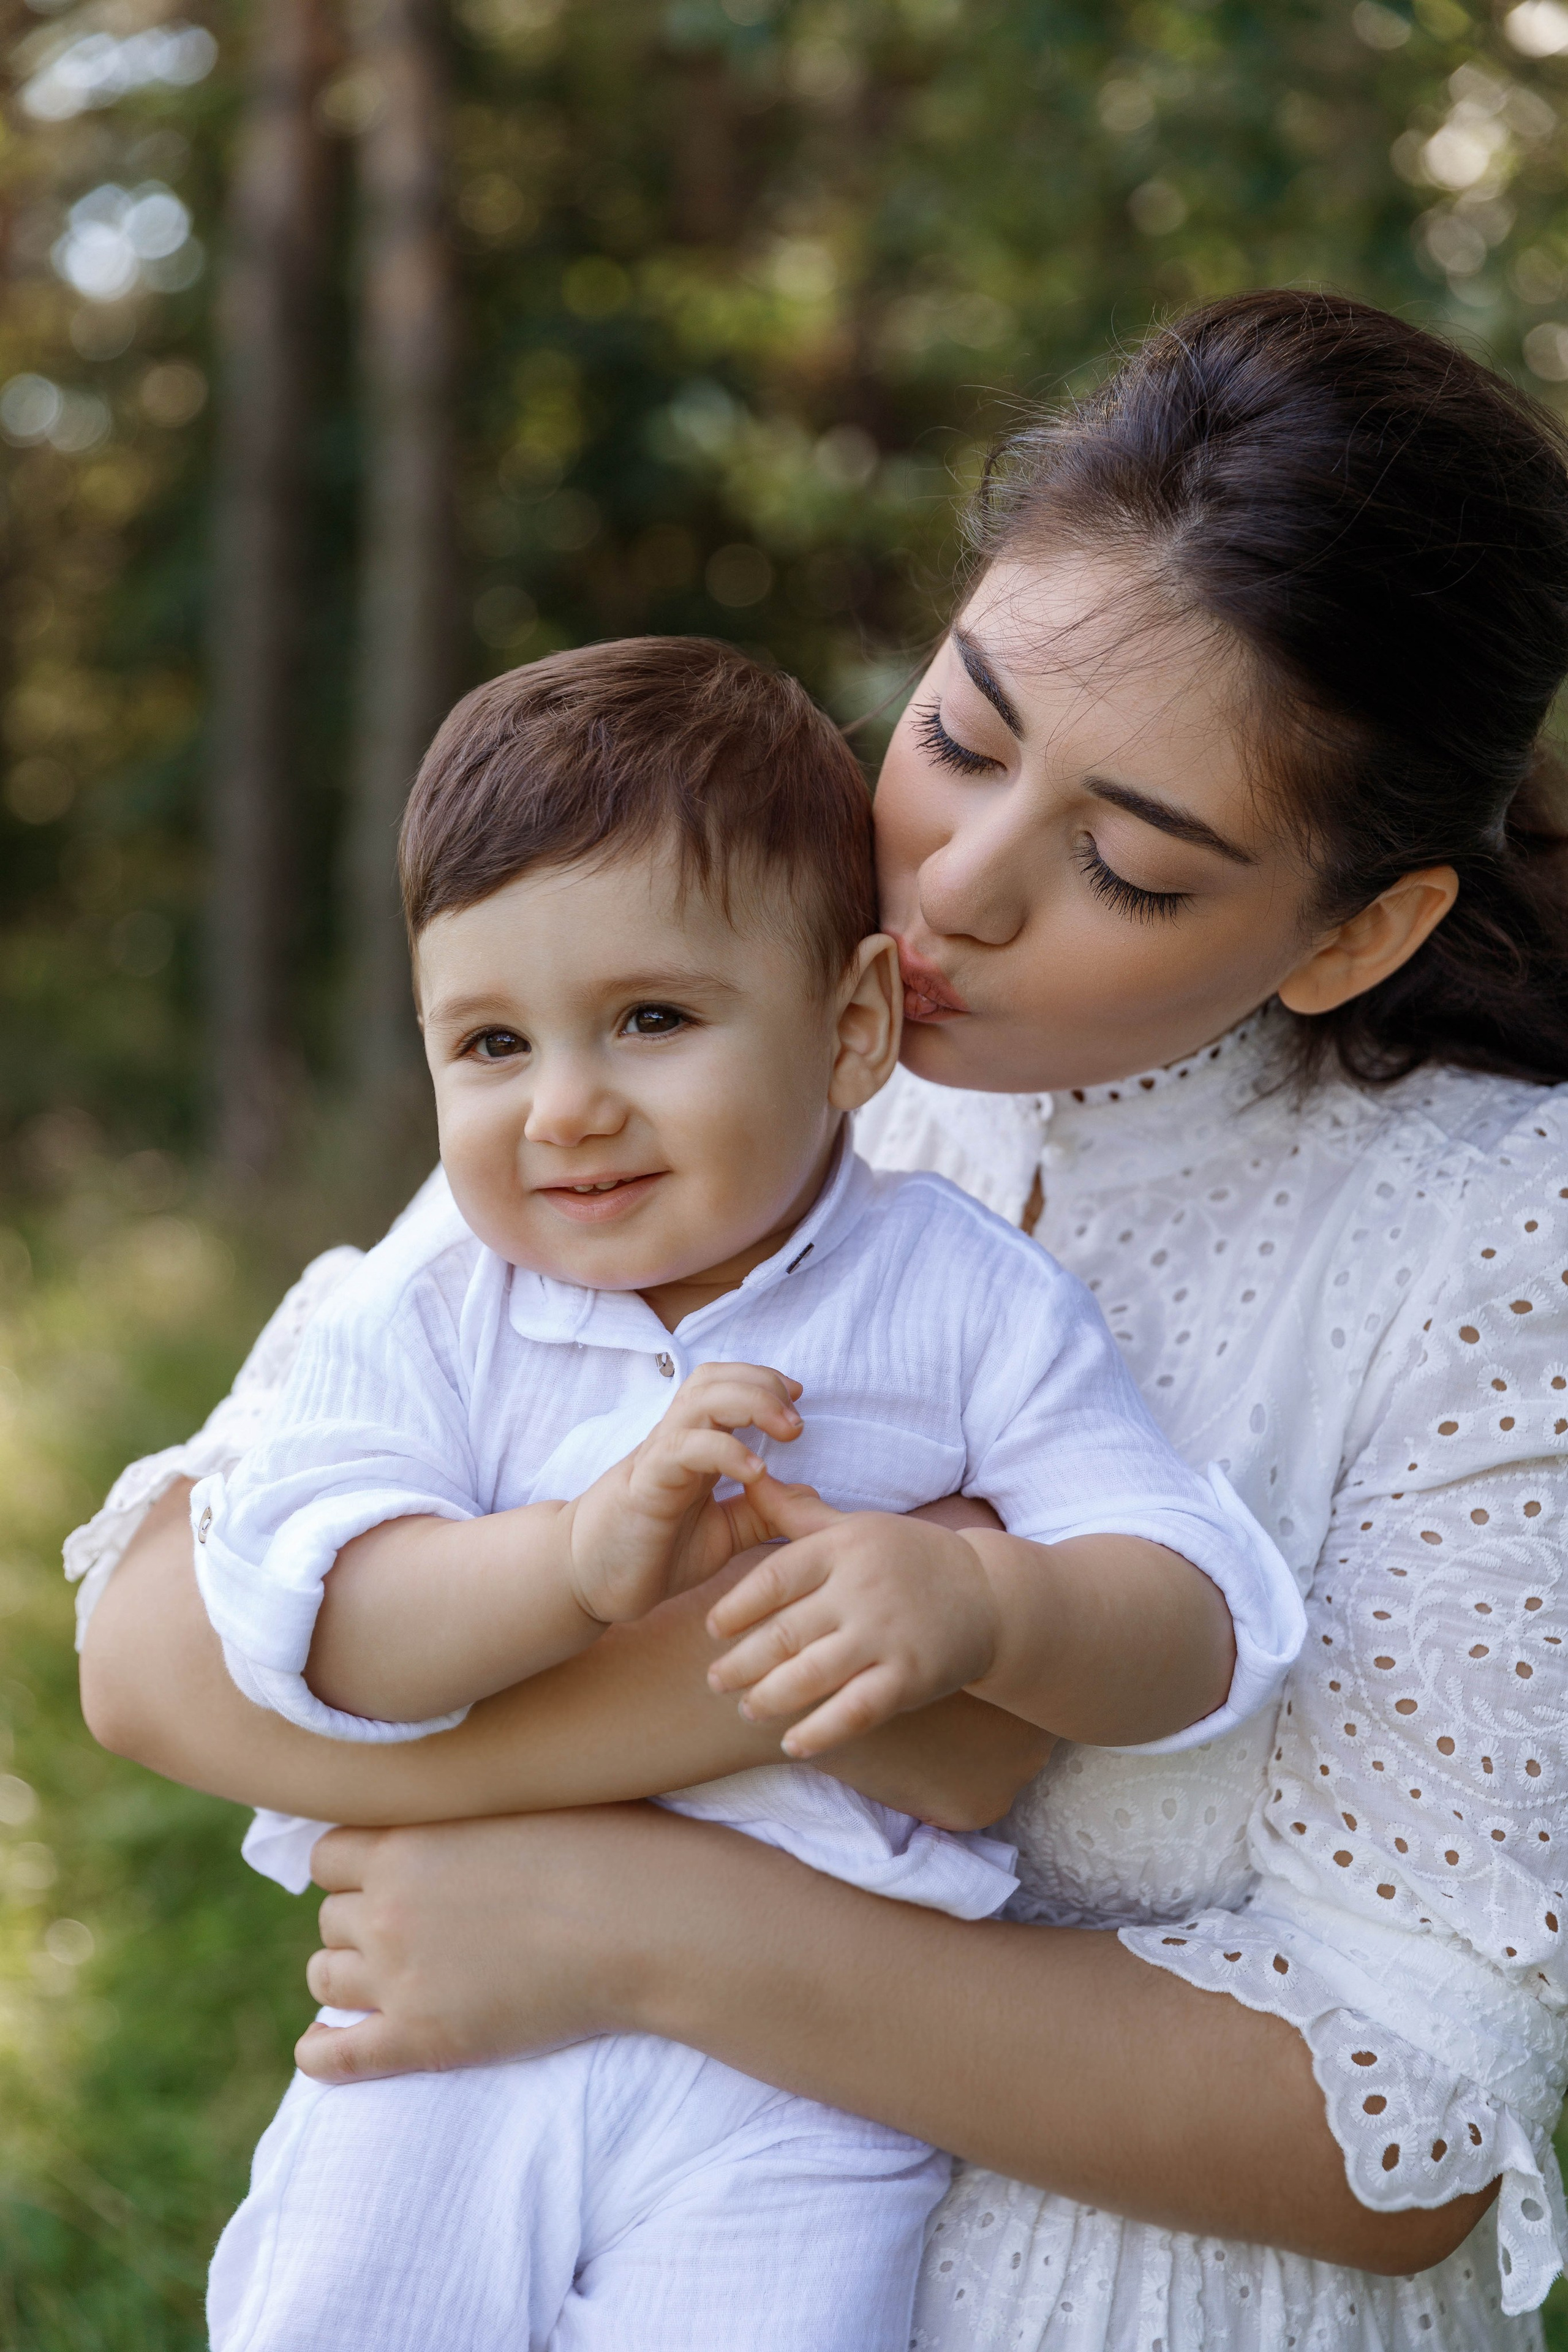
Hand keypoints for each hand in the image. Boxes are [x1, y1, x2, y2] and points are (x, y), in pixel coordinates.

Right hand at [562, 1361, 819, 1624]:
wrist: (589, 1582)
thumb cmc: (652, 1553)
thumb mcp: (721, 1534)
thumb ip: (758, 1512)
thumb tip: (806, 1496)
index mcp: (693, 1445)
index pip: (724, 1384)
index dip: (762, 1380)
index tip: (796, 1401)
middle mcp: (675, 1441)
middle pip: (713, 1379)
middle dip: (762, 1384)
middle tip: (797, 1420)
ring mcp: (657, 1459)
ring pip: (699, 1401)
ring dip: (750, 1403)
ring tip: (787, 1431)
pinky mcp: (645, 1486)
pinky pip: (682, 1449)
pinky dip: (724, 1451)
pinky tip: (755, 1471)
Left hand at [705, 1511, 1002, 1757]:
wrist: (989, 1593)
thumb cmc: (909, 1557)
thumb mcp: (856, 1526)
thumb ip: (798, 1513)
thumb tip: (749, 1479)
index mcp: (843, 1548)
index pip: (774, 1578)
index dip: (735, 1607)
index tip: (712, 1628)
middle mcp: (862, 1590)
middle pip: (784, 1632)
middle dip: (741, 1663)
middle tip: (715, 1681)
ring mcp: (886, 1635)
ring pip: (811, 1675)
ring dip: (769, 1698)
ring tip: (747, 1709)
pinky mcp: (910, 1676)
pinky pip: (856, 1711)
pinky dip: (820, 1732)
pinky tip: (793, 1745)